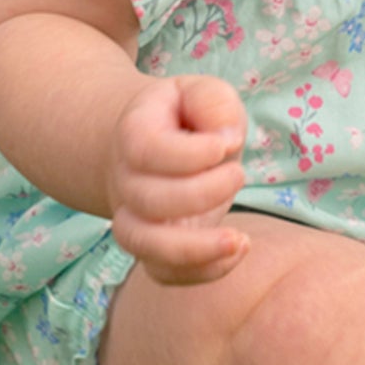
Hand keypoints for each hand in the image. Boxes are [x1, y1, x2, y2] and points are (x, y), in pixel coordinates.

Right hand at [104, 73, 248, 284]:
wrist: (154, 143)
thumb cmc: (186, 115)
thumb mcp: (203, 91)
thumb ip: (214, 103)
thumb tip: (226, 139)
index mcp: (133, 134)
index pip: (147, 150)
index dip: (190, 153)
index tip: (226, 144)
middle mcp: (126, 181)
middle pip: (149, 200)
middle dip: (202, 193)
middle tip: (239, 174)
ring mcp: (135, 219)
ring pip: (145, 245)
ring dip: (194, 249)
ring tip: (239, 241)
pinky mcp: (155, 248)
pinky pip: (164, 273)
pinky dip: (200, 272)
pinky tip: (238, 251)